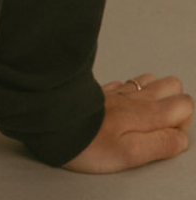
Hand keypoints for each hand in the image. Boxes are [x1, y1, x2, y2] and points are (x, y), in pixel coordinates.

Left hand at [63, 74, 192, 173]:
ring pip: (148, 81)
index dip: (182, 123)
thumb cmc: (89, 143)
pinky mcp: (101, 90)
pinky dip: (129, 92)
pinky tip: (121, 107)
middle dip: (173, 105)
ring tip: (140, 118)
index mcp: (146, 113)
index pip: (184, 104)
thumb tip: (181, 138)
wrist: (51, 121)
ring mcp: (117, 90)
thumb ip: (161, 144)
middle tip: (156, 127)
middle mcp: (135, 96)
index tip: (166, 137)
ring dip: (152, 96)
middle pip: (171, 85)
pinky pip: (123, 83)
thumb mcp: (131, 154)